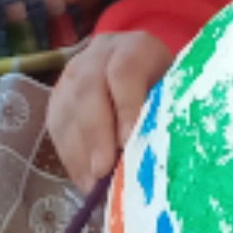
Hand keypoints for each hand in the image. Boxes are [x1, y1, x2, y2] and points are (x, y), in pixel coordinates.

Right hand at [48, 22, 177, 187]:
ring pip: (67, 108)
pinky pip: (56, 125)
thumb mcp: (176, 92)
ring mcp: (74, 73)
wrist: (144, 67)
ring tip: (92, 184)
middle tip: (103, 170)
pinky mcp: (58, 95)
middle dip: (95, 134)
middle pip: (88, 90)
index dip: (125, 108)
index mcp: (136, 48)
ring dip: (78, 150)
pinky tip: (83, 178)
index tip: (128, 143)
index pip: (125, 72)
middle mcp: (99, 55)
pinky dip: (69, 155)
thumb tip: (153, 153)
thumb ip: (164, 113)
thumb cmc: (168, 87)